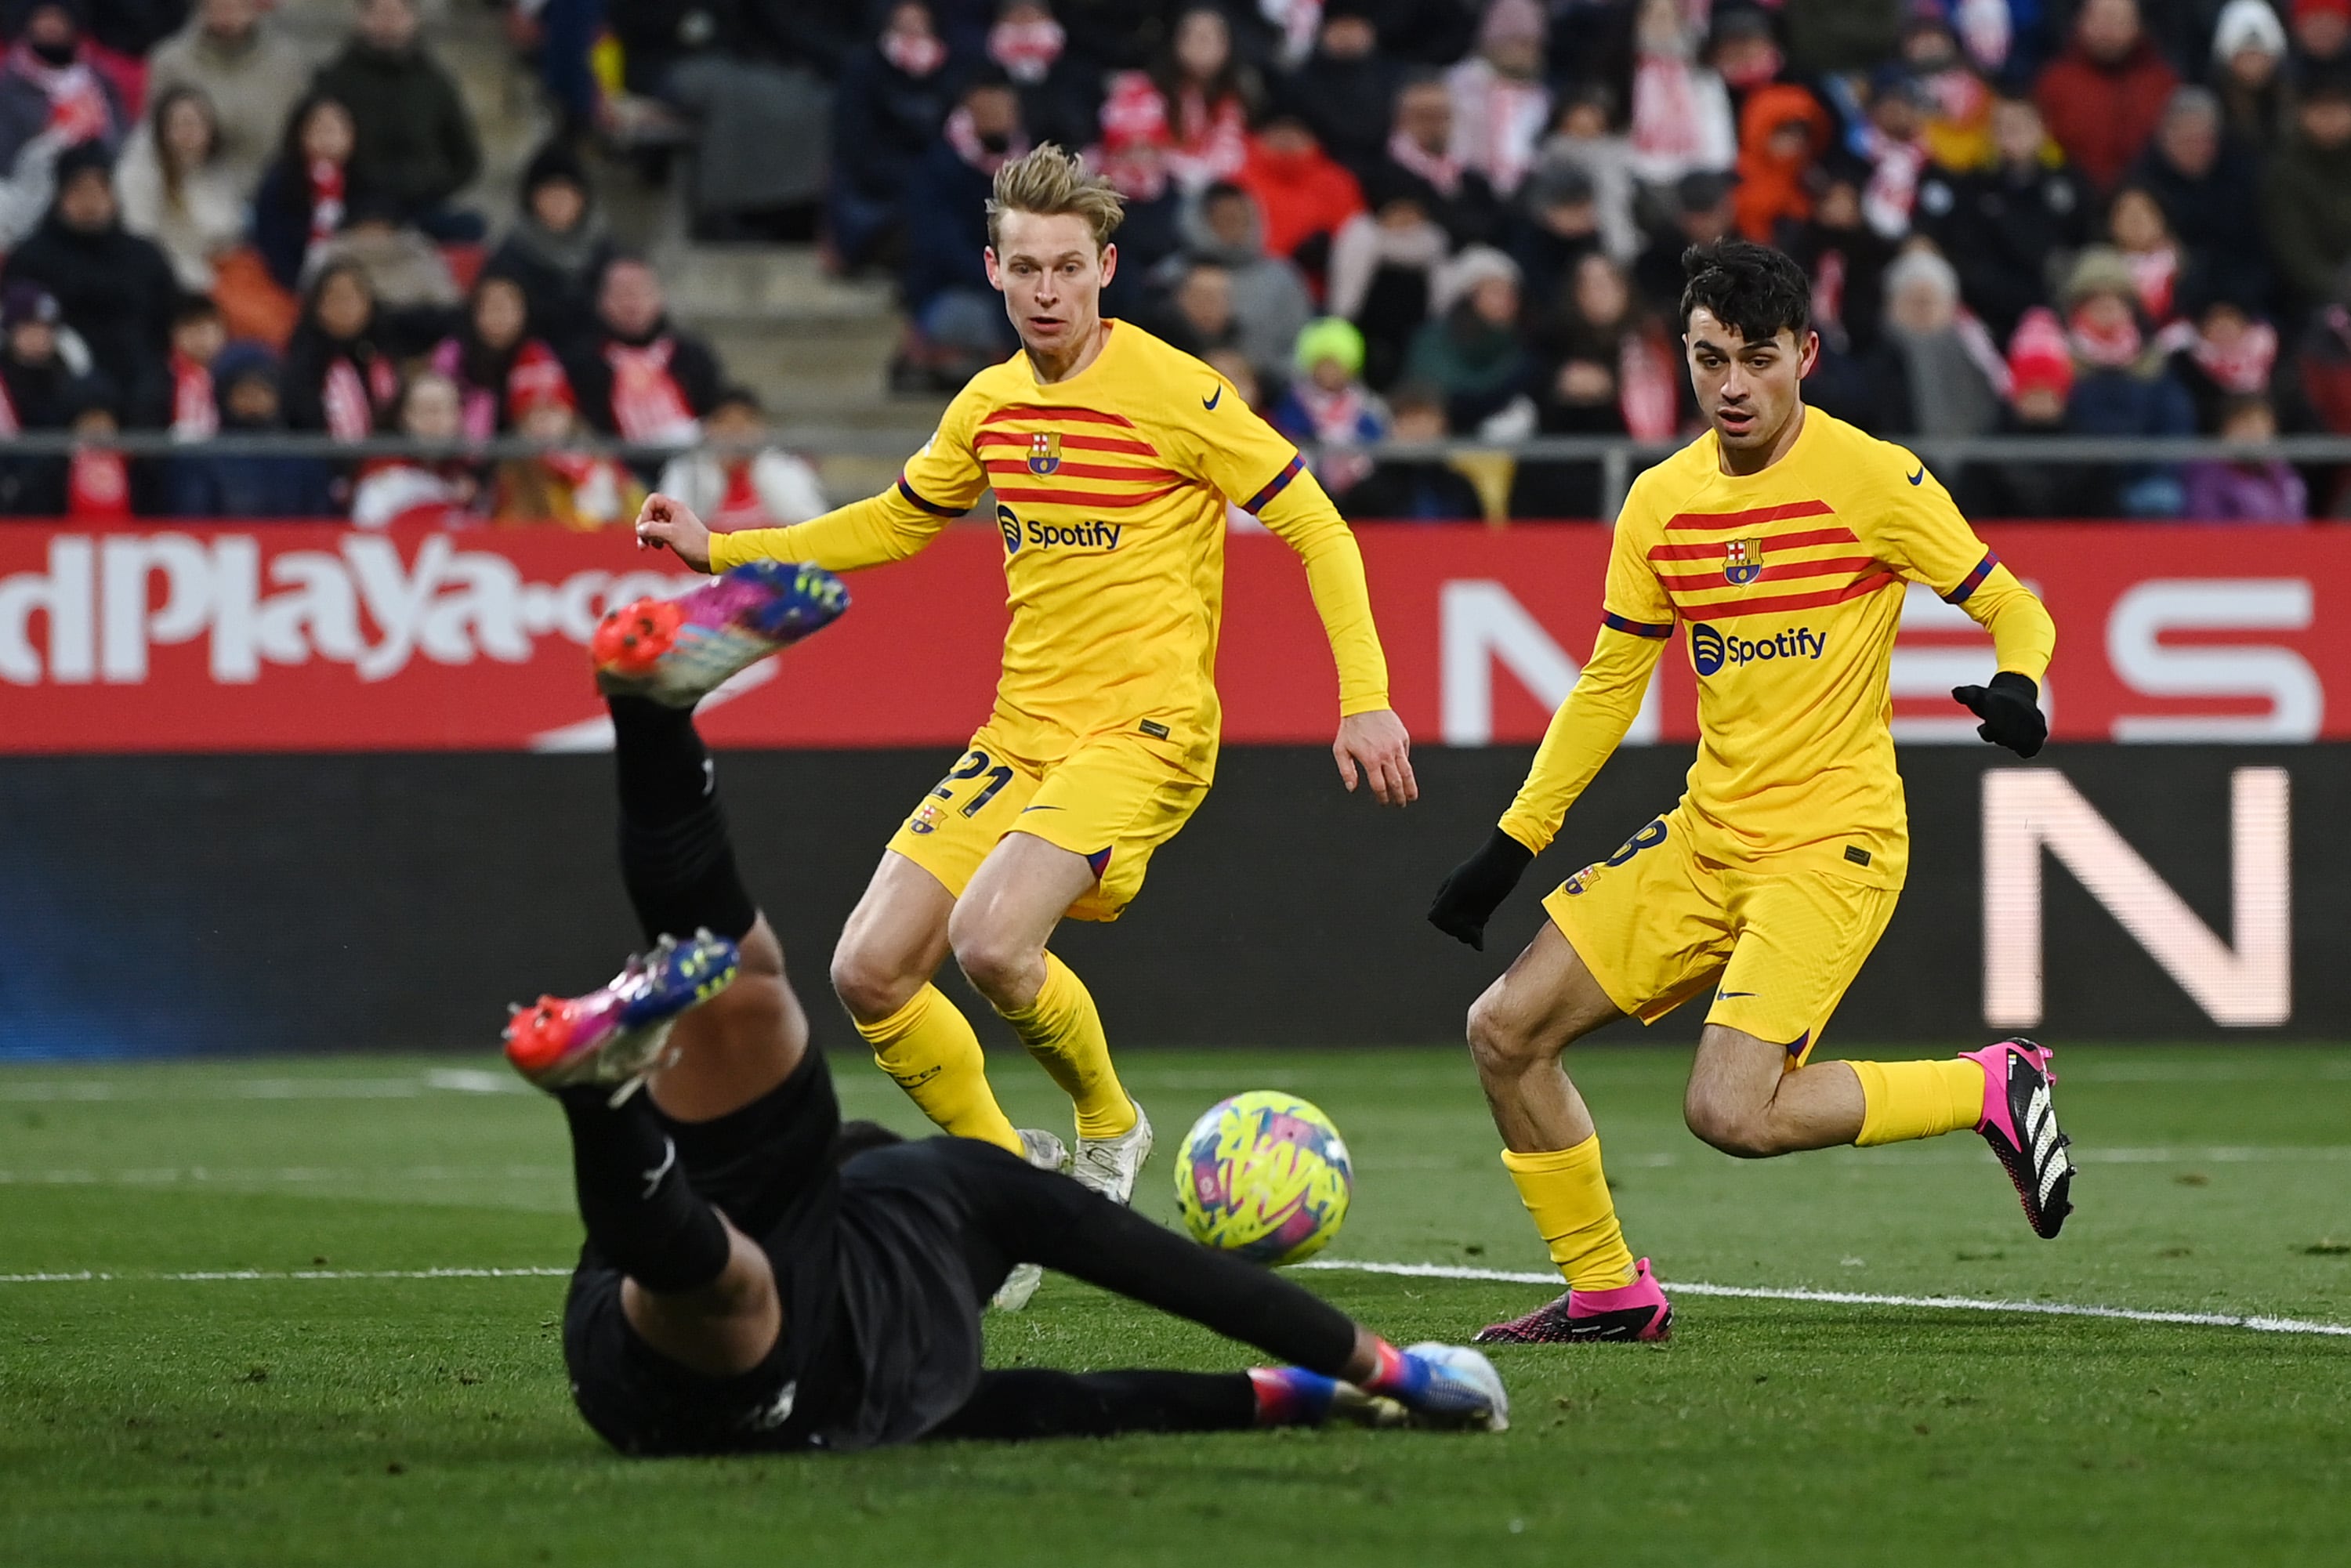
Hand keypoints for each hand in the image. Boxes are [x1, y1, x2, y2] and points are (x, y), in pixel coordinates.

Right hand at [635, 493, 713, 571]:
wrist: (711, 556)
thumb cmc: (695, 544)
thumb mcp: (671, 534)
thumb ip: (653, 529)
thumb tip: (640, 529)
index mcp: (675, 508)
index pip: (652, 501)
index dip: (645, 512)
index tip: (646, 526)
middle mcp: (674, 514)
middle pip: (650, 513)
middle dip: (643, 526)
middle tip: (642, 539)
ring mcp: (674, 525)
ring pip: (653, 525)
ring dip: (646, 535)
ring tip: (646, 546)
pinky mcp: (674, 536)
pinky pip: (658, 534)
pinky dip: (654, 540)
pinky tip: (658, 547)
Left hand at [1334, 708, 1417, 804]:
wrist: (1365, 704)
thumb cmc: (1350, 728)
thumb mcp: (1341, 750)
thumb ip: (1346, 770)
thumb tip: (1352, 789)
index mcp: (1371, 760)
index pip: (1380, 786)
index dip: (1382, 797)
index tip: (1384, 803)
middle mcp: (1386, 755)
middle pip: (1396, 782)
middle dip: (1399, 796)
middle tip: (1400, 804)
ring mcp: (1397, 746)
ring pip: (1406, 771)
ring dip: (1410, 787)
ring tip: (1412, 797)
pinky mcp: (1403, 738)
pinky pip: (1406, 756)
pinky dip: (1406, 767)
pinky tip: (1405, 774)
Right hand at [1427, 827, 1534, 950]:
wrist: (1506, 860)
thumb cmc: (1483, 869)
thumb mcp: (1460, 885)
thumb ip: (1443, 902)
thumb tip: (1431, 920)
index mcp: (1446, 892)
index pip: (1436, 917)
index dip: (1446, 923)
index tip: (1461, 920)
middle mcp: (1455, 901)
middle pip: (1448, 925)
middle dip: (1457, 929)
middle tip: (1473, 927)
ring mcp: (1469, 907)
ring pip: (1462, 929)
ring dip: (1467, 934)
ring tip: (1477, 933)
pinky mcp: (1483, 912)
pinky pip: (1475, 930)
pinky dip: (1476, 939)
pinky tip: (1480, 945)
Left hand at [1952, 671, 2046, 757]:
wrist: (2017, 693)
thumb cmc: (1990, 699)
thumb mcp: (1976, 694)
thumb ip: (1965, 694)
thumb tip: (1955, 692)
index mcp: (2004, 703)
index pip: (1995, 729)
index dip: (1988, 732)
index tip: (1984, 726)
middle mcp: (2021, 710)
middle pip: (2006, 741)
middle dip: (2000, 738)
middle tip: (1997, 728)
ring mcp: (2033, 720)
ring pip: (2019, 747)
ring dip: (2012, 744)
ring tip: (2008, 732)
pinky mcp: (2041, 730)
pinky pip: (2031, 750)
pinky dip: (2023, 749)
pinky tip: (2019, 743)